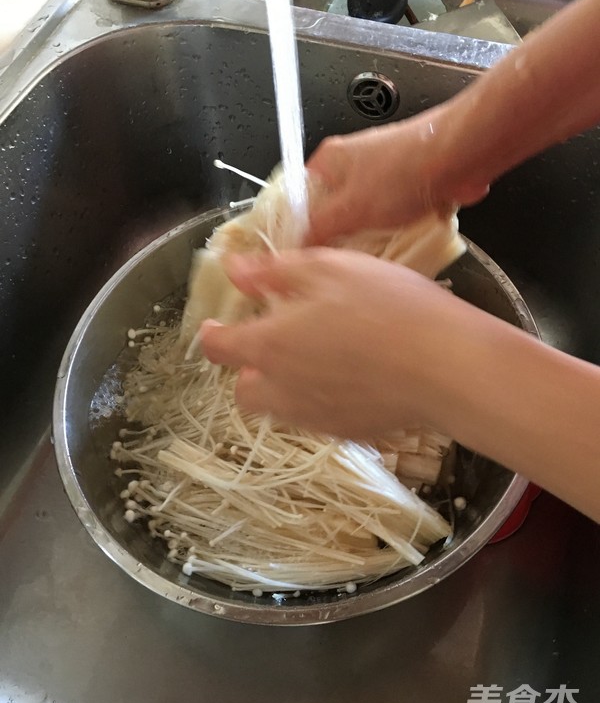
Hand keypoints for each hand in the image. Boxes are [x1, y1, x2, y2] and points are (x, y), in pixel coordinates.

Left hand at [200, 248, 466, 437]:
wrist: (446, 367)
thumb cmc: (387, 306)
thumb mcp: (329, 269)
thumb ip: (274, 272)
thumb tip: (234, 270)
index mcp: (270, 346)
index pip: (218, 348)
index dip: (212, 334)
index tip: (217, 324)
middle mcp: (283, 390)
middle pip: (244, 390)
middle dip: (250, 369)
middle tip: (279, 342)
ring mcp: (315, 418)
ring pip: (279, 408)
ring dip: (283, 386)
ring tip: (318, 359)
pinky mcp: (348, 433)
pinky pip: (317, 419)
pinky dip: (320, 400)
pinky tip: (351, 379)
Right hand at [306, 106, 488, 245]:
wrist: (459, 157)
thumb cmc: (404, 173)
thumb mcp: (350, 209)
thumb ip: (320, 228)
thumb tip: (302, 243)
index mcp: (329, 158)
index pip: (298, 195)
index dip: (298, 224)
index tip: (302, 249)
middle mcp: (353, 161)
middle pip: (332, 206)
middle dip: (336, 232)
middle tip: (337, 256)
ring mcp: (381, 171)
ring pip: (362, 212)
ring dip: (366, 233)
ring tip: (369, 251)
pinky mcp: (407, 182)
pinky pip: (389, 213)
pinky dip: (390, 228)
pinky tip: (395, 242)